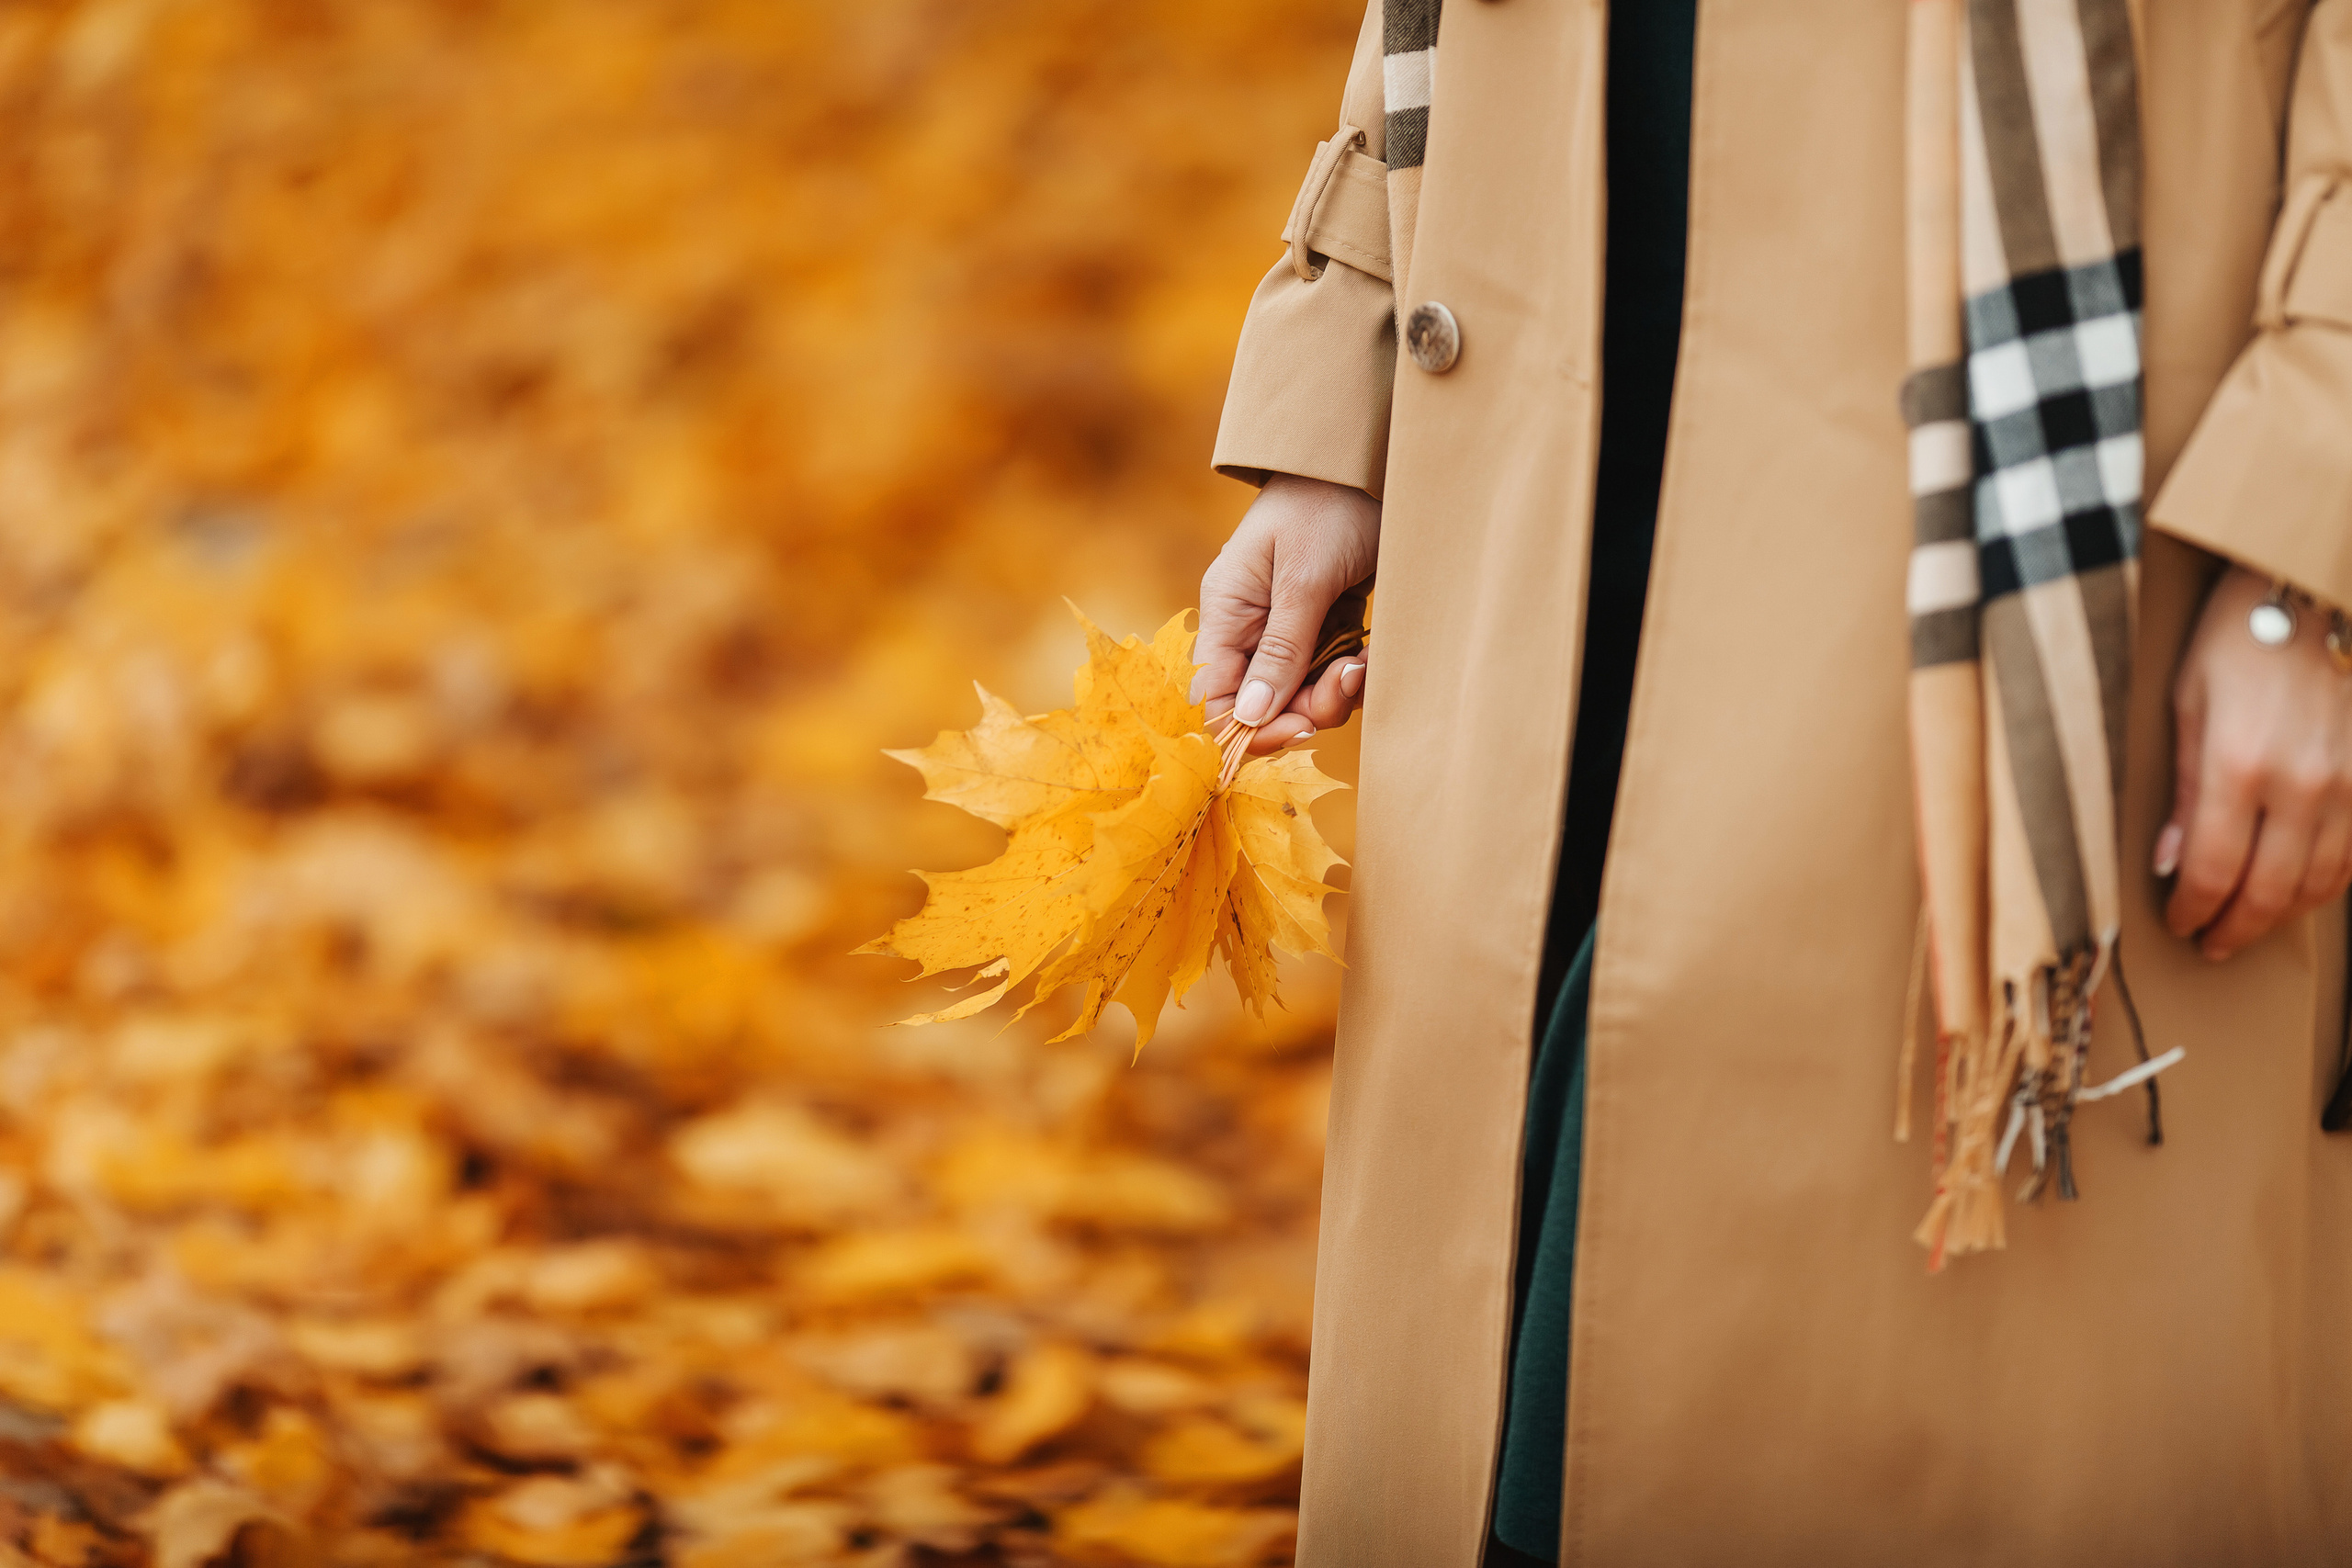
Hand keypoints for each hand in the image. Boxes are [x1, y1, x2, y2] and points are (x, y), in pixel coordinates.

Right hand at [1195, 472, 1379, 755]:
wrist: (1371, 461)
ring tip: (1362, 663)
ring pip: (1302, 693)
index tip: (1297, 730)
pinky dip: (1352, 674)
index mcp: (1228, 611)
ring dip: (1335, 692)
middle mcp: (1251, 626)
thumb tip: (1248, 719)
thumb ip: (1280, 651)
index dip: (1248, 727)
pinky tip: (1370, 655)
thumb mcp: (1304, 579)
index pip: (1215, 695)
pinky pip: (1330, 672)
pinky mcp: (1325, 624)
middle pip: (1263, 703)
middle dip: (1306, 708)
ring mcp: (1288, 627)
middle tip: (1347, 682)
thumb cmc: (1327, 506)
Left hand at [2159, 564, 2351, 958]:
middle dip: (2235, 927)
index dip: (2193, 910)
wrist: (2317, 592)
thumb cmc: (2240, 638)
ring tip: (2249, 922)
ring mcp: (2350, 785)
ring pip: (2321, 884)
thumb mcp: (2188, 705)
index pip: (2213, 871)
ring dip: (2281, 914)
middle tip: (2211, 941)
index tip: (2179, 923)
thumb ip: (2182, 790)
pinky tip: (2299, 888)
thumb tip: (2171, 862)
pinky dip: (2327, 883)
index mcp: (2238, 767)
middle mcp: (2301, 786)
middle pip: (2270, 891)